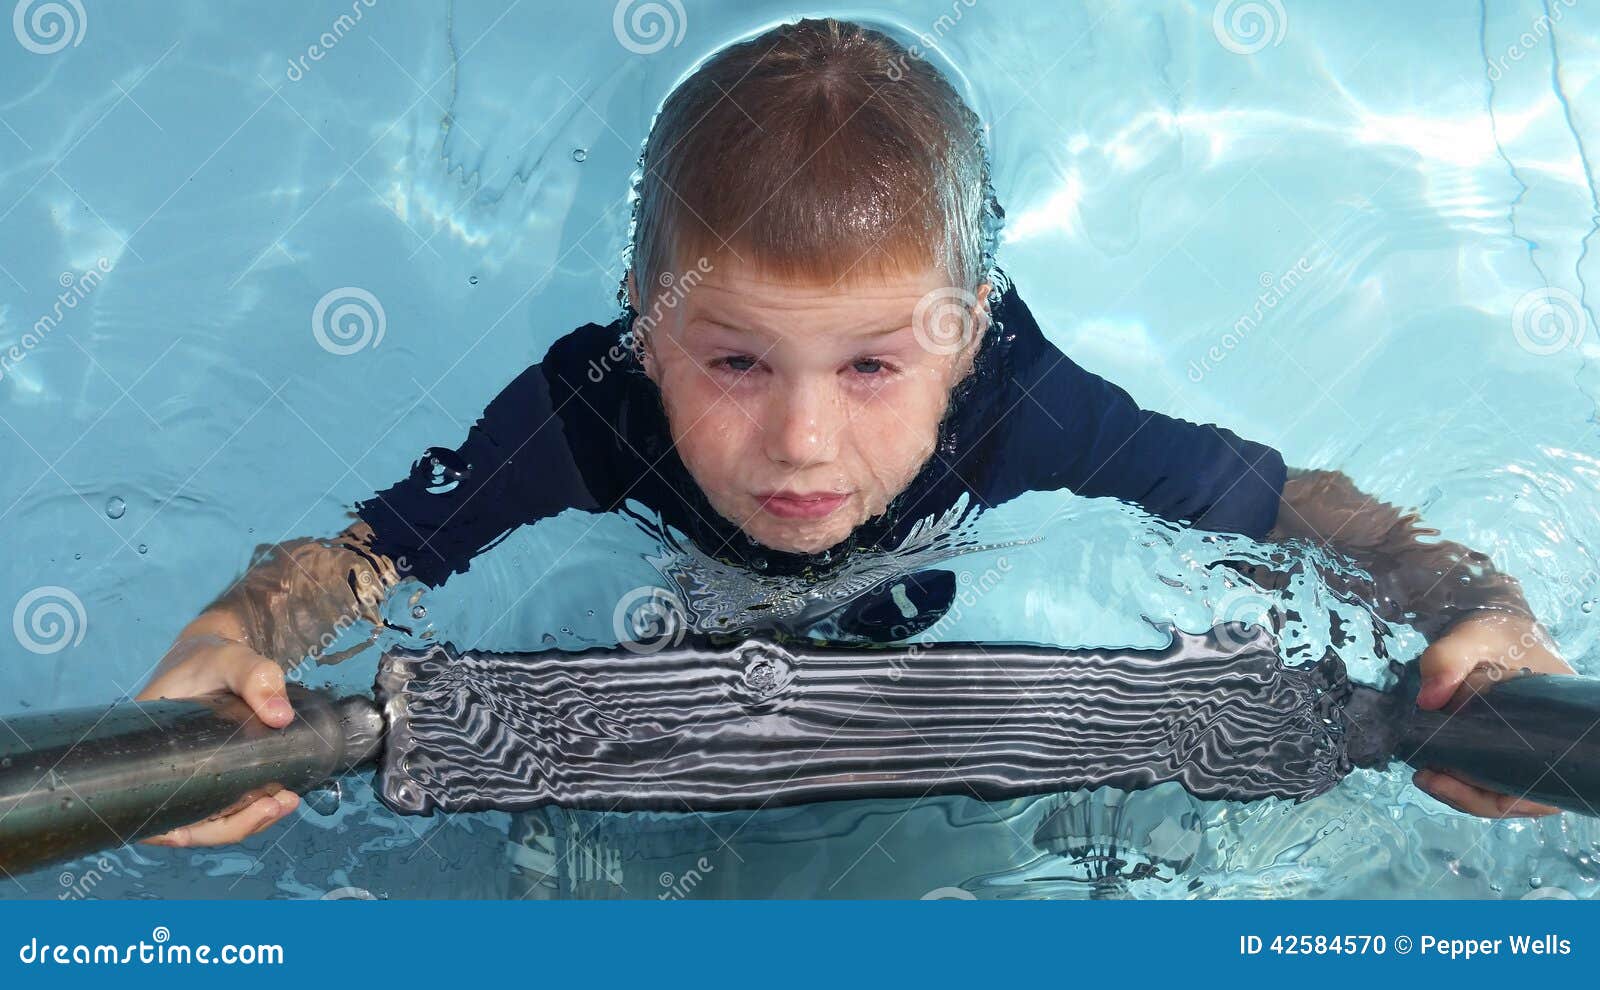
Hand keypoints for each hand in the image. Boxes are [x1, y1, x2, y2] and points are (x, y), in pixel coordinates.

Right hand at [134, 633, 300, 845]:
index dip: (175, 831)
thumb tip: (281, 717)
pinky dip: (253, 808)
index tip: (214, 823)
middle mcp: (162, 771)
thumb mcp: (231, 657)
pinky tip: (283, 798)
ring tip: (285, 803)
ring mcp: (188, 775)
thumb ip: (255, 676)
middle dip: (231, 827)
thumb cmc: (210, 656)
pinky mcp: (213, 773)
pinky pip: (226, 805)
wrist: (215, 652)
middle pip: (185, 824)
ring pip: (210, 819)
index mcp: (147, 751)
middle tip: (272, 806)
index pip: (149, 812)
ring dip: (248, 821)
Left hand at [1413, 611, 1574, 818]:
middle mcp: (1553, 743)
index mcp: (1563, 727)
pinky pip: (1493, 774)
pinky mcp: (1507, 741)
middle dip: (1471, 797)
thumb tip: (1428, 701)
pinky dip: (1465, 777)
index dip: (1497, 798)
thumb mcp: (1471, 637)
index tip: (1449, 781)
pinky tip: (1434, 767)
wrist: (1490, 619)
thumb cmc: (1492, 630)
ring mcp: (1530, 744)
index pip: (1540, 787)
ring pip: (1504, 788)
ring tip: (1426, 776)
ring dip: (1464, 790)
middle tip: (1428, 779)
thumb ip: (1448, 660)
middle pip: (1519, 794)